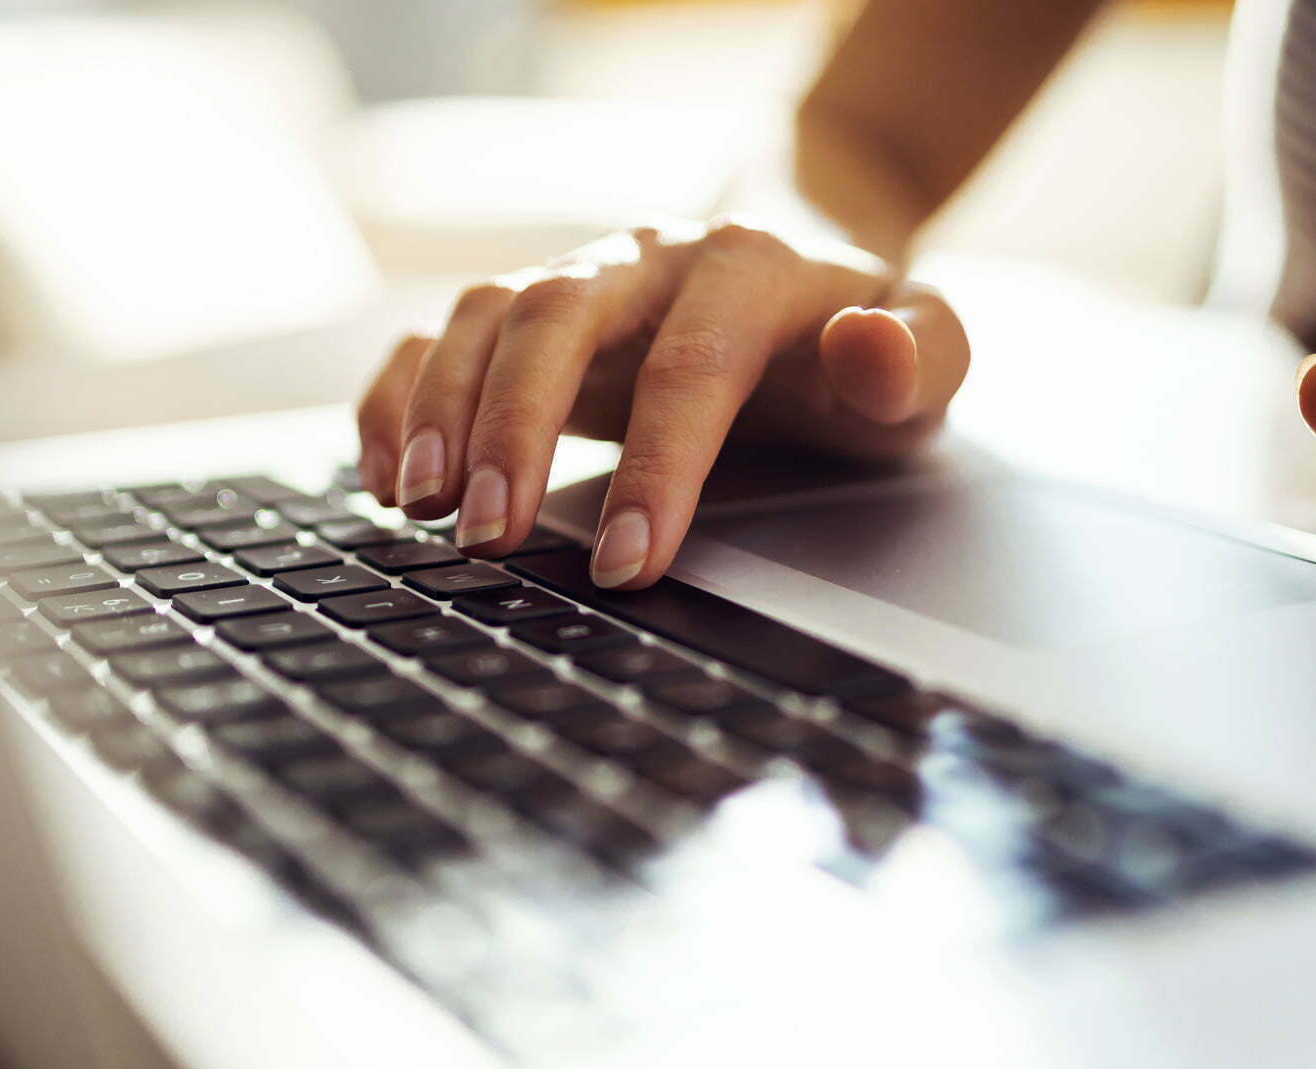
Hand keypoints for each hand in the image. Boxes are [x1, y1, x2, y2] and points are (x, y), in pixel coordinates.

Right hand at [354, 219, 968, 587]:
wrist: (808, 268)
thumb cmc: (861, 342)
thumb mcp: (930, 352)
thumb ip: (923, 354)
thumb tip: (870, 351)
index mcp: (750, 267)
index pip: (692, 364)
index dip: (658, 466)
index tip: (632, 564)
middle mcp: (649, 258)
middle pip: (557, 315)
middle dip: (514, 427)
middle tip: (491, 537)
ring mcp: (579, 277)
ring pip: (484, 313)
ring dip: (441, 408)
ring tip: (422, 509)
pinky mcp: (529, 315)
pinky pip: (437, 333)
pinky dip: (396, 396)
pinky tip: (385, 476)